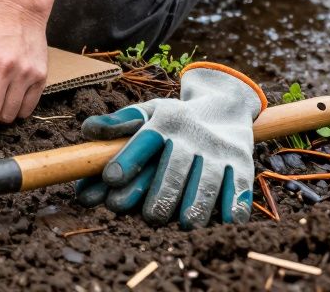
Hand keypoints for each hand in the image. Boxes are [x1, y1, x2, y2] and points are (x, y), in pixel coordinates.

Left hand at [74, 63, 263, 227]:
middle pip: (175, 169)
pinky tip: (225, 222)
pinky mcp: (243, 162)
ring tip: (183, 224)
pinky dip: (233, 206)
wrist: (223, 105)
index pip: (144, 141)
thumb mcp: (146, 112)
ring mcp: (219, 149)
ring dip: (195, 207)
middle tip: (149, 217)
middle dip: (160, 195)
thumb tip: (87, 130)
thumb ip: (117, 123)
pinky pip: (239, 187)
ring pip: (207, 183)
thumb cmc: (173, 118)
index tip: (110, 179)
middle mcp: (192, 134)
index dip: (127, 160)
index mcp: (164, 121)